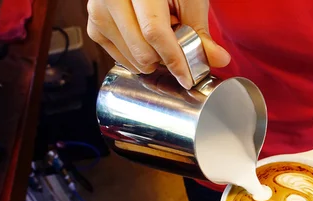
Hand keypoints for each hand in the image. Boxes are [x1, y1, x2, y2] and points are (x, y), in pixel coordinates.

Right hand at [87, 0, 230, 87]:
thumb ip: (201, 30)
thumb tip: (219, 60)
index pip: (154, 31)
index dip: (174, 59)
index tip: (188, 77)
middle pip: (141, 50)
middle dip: (165, 60)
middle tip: (177, 48)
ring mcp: (98, 10)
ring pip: (130, 58)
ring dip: (152, 59)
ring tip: (160, 37)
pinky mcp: (94, 25)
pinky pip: (119, 58)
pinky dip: (137, 58)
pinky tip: (145, 41)